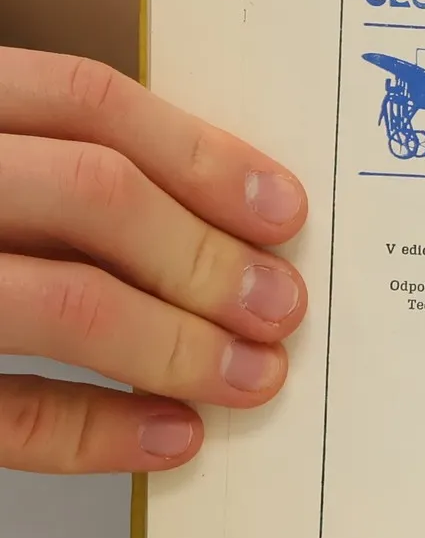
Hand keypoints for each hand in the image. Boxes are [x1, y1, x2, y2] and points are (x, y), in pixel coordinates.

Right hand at [1, 47, 307, 472]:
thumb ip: (45, 167)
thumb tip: (215, 221)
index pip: (84, 101)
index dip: (202, 156)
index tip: (284, 211)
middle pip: (91, 195)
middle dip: (207, 257)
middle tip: (280, 305)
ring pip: (59, 299)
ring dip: (177, 345)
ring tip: (251, 375)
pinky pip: (4, 414)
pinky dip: (100, 431)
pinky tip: (170, 436)